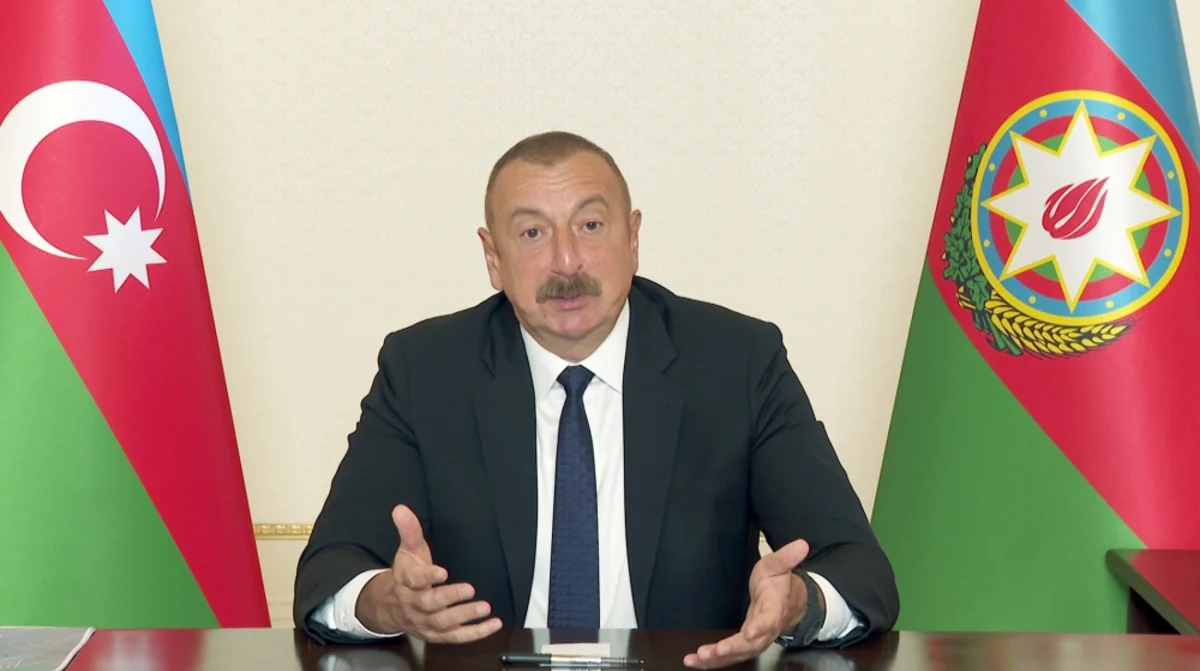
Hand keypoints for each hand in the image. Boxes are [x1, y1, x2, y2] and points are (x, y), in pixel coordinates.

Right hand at [355, 505, 502, 642]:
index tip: (442, 571)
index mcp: (406, 582)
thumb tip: (401, 509)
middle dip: (450, 597)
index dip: (428, 577)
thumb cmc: (405, 575)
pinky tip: (493, 625)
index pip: (415, 580)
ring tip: (484, 607)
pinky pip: (456, 637)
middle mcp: (415, 605)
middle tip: (469, 589)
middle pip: (430, 604)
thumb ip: (409, 530)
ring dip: (464, 616)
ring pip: (443, 623)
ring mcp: (426, 622)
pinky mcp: (437, 634)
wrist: (389, 607)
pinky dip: (475, 633)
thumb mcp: (407, 551)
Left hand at [684, 538, 812, 667]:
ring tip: (698, 659)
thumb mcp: (778, 565)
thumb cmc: (778, 583)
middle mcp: (766, 628)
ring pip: (740, 653)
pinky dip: (714, 661)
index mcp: (774, 607)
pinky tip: (696, 661)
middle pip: (751, 643)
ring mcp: (757, 639)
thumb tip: (801, 544)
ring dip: (719, 658)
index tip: (750, 631)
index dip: (760, 626)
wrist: (788, 603)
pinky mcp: (746, 644)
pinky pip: (731, 656)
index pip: (769, 619)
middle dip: (733, 648)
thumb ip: (786, 557)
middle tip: (714, 651)